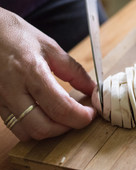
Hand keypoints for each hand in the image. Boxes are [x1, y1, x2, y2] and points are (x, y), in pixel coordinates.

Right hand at [0, 8, 96, 140]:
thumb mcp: (51, 48)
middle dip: (67, 128)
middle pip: (43, 127)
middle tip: (80, 118)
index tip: (91, 114)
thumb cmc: (19, 36)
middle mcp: (14, 89)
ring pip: (27, 132)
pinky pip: (15, 127)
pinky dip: (34, 129)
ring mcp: (1, 99)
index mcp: (32, 71)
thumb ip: (74, 71)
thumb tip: (93, 89)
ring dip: (51, 132)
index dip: (80, 117)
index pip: (60, 107)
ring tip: (64, 118)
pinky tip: (45, 117)